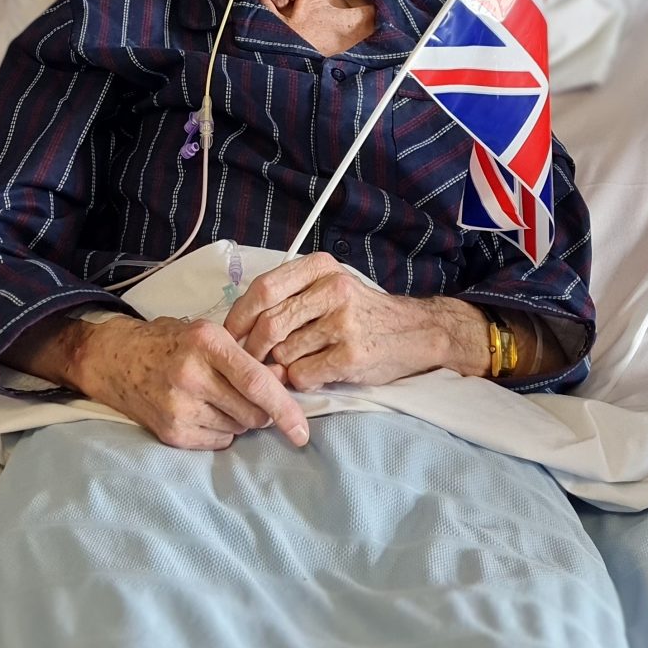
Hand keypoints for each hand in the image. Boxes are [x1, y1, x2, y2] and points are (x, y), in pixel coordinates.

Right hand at [65, 314, 309, 450]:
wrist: (115, 359)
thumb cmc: (170, 342)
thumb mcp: (208, 333)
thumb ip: (246, 356)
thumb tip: (285, 381)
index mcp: (206, 342)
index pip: (257, 382)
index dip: (285, 408)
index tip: (303, 430)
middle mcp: (191, 374)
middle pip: (252, 412)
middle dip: (263, 411)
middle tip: (251, 397)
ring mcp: (178, 407)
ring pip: (238, 428)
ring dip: (240, 419)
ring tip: (217, 398)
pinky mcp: (171, 432)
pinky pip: (218, 441)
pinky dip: (222, 431)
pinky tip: (203, 411)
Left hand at [223, 252, 488, 391]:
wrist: (417, 332)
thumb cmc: (362, 312)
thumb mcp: (329, 287)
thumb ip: (289, 298)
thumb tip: (239, 328)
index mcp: (321, 267)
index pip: (263, 289)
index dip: (239, 315)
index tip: (230, 334)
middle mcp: (332, 289)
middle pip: (268, 324)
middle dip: (253, 349)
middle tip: (252, 361)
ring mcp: (343, 323)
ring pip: (283, 353)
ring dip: (280, 366)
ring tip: (296, 363)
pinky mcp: (351, 355)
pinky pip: (302, 375)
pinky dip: (300, 380)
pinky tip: (315, 373)